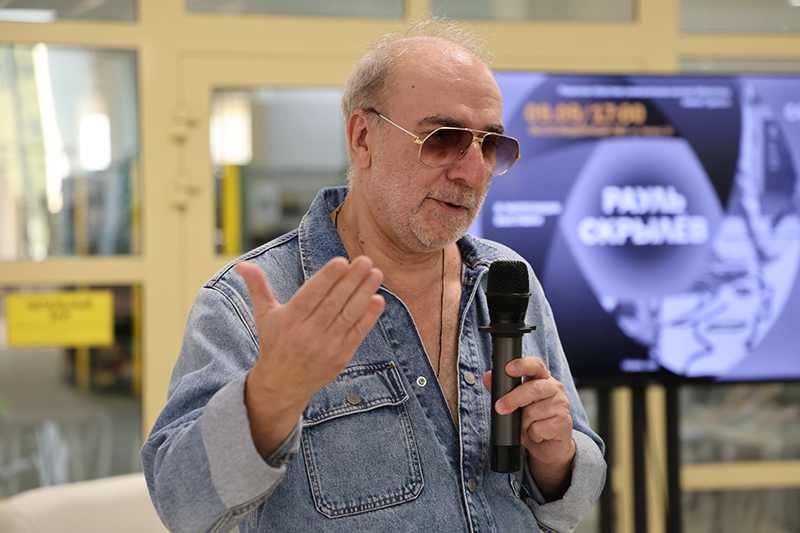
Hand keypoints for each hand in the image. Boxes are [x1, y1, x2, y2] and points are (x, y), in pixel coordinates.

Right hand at [235, 256, 384, 457]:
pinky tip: (378, 300)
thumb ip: (257, 287)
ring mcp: (326, 346)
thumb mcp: (263, 315)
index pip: (311, 295)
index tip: (342, 261)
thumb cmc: (274, 343)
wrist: (282, 384)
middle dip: (351, 280)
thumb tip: (241, 264)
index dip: (327, 278)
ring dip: (364, 294)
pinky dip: (369, 317)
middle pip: (333, 302)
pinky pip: (357, 334)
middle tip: (366, 261)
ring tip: (376, 274)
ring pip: (348, 315)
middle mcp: (307, 333)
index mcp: (289, 320)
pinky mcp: (340, 356)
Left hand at [483, 357, 574, 499]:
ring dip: (524, 423)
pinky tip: (538, 434)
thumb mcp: (515, 406)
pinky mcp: (564, 422)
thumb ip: (502, 391)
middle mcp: (554, 388)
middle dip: (513, 399)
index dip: (522, 365)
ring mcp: (561, 405)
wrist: (549, 445)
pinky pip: (539, 428)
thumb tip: (488, 377)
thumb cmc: (533, 421)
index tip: (509, 369)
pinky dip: (532, 434)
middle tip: (500, 408)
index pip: (535, 365)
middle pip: (533, 389)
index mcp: (542, 379)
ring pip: (533, 411)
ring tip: (527, 426)